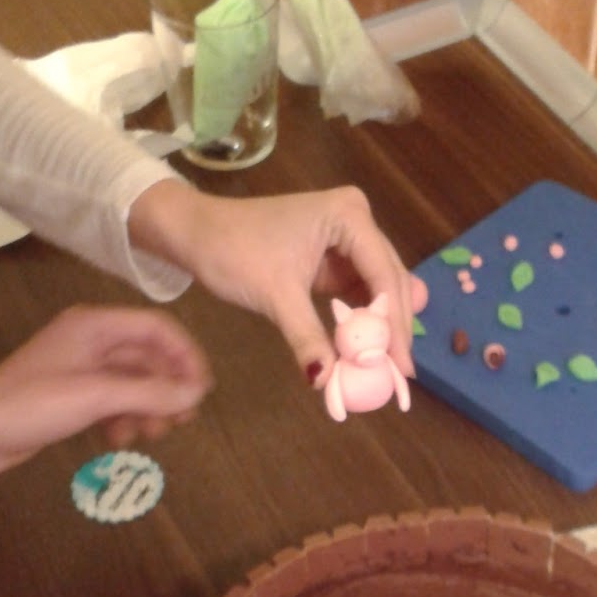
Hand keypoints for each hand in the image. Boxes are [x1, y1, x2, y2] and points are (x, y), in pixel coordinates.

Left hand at [0, 304, 210, 476]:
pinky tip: (117, 439)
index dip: (185, 356)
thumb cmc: (32, 405)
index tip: (200, 390)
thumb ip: (151, 393)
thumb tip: (196, 395)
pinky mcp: (72, 395)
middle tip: (181, 421)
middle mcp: (91, 340)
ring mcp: (81, 368)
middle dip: (166, 389)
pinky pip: (113, 401)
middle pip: (148, 357)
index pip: (157, 328)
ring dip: (146, 408)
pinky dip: (123, 418)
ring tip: (150, 435)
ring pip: (133, 383)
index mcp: (95, 325)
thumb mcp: (97, 397)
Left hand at [128, 181, 421, 386]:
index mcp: (348, 215)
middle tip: (400, 374)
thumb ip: (306, 336)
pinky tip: (369, 350)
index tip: (401, 366)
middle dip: (393, 328)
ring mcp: (346, 238)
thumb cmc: (232, 250)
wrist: (195, 233)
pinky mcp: (333, 257)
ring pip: (377, 288)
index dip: (395, 324)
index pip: (384, 274)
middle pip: (388, 280)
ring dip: (380, 327)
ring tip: (390, 367)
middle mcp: (356, 220)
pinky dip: (361, 321)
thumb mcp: (274, 295)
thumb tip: (325, 381)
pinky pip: (357, 292)